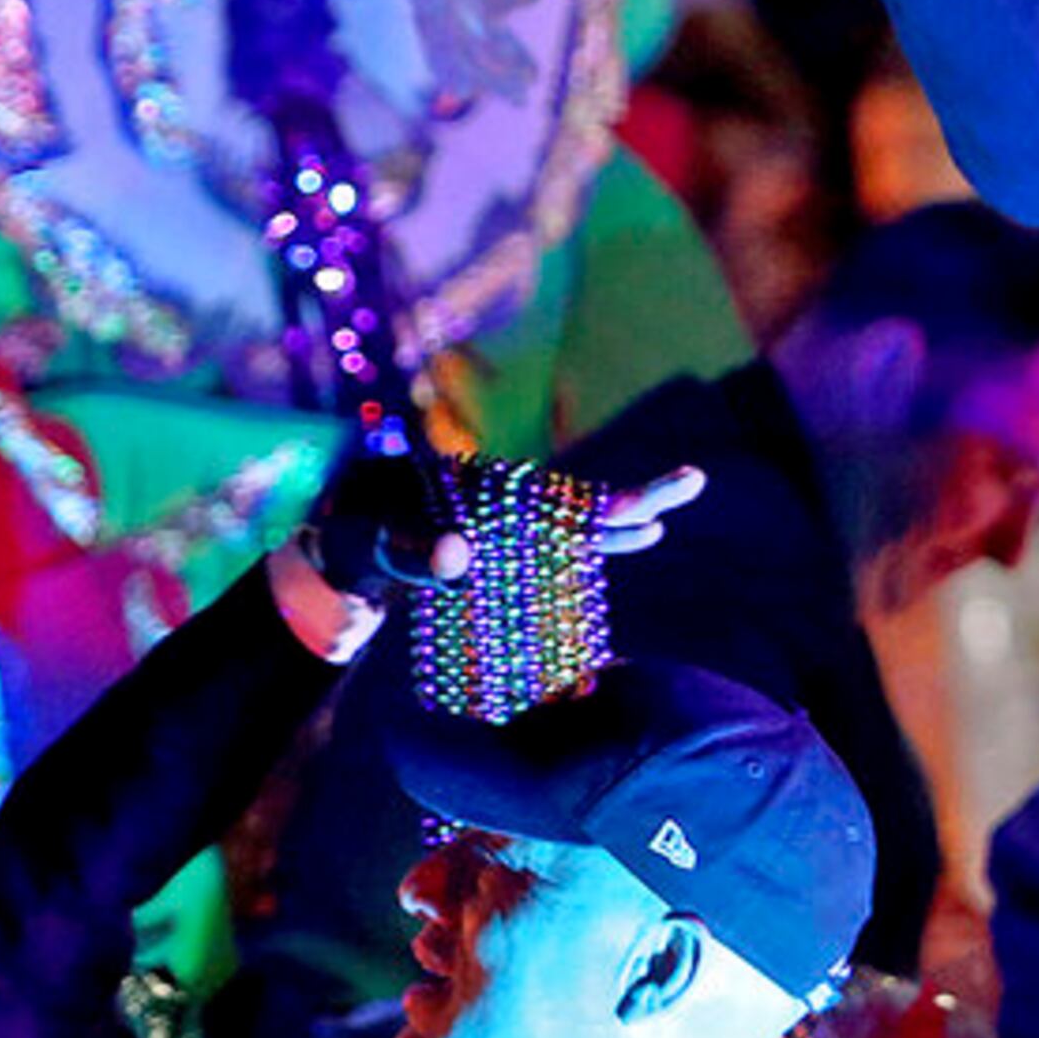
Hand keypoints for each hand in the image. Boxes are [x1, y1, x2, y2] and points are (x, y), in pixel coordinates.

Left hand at [279, 456, 703, 664]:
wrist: (344, 531)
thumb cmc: (358, 530)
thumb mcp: (376, 538)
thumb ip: (414, 549)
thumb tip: (457, 557)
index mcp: (483, 497)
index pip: (557, 503)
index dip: (605, 508)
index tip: (648, 511)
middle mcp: (505, 505)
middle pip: (582, 505)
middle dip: (637, 499)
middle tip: (694, 480)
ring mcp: (508, 524)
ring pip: (578, 523)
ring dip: (622, 522)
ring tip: (668, 522)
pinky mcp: (503, 542)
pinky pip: (560, 543)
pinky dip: (596, 541)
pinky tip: (636, 540)